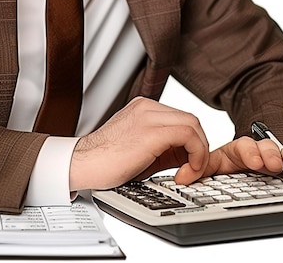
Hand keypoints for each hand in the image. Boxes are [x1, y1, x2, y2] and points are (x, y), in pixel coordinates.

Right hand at [69, 97, 208, 191]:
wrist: (82, 164)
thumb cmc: (104, 161)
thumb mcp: (139, 148)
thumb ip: (163, 146)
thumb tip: (187, 156)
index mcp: (143, 108)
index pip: (181, 118)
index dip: (192, 143)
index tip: (188, 164)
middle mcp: (147, 107)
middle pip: (191, 119)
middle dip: (199, 147)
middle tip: (192, 170)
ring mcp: (149, 116)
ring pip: (193, 124)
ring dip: (199, 152)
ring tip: (188, 173)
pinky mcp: (151, 132)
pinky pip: (188, 135)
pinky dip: (195, 155)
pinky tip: (183, 174)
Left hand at [175, 136, 282, 188]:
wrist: (262, 163)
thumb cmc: (240, 166)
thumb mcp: (218, 167)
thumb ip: (200, 170)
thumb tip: (180, 178)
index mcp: (243, 152)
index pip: (245, 147)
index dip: (249, 152)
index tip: (253, 160)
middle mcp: (265, 155)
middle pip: (270, 150)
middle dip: (272, 154)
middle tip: (273, 163)